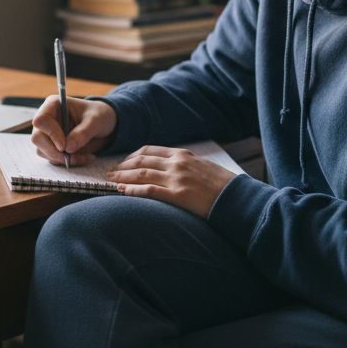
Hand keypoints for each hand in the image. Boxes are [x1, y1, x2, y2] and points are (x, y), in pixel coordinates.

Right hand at [31, 95, 115, 165]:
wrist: (104, 125)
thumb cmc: (99, 115)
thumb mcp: (96, 120)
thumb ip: (83, 132)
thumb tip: (68, 148)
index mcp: (53, 105)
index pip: (41, 121)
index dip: (51, 134)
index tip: (64, 146)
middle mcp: (47, 119)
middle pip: (37, 138)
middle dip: (54, 152)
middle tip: (72, 158)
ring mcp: (48, 134)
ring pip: (43, 151)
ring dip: (62, 159)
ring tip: (84, 157)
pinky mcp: (53, 146)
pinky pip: (53, 158)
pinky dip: (67, 162)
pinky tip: (83, 158)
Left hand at [108, 146, 237, 217]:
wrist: (237, 197)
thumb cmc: (222, 184)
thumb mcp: (202, 166)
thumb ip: (185, 165)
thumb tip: (169, 169)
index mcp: (182, 154)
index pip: (149, 150)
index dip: (131, 157)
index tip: (122, 163)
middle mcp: (177, 163)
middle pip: (141, 161)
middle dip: (122, 167)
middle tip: (109, 173)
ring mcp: (177, 179)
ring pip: (141, 174)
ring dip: (122, 178)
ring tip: (109, 182)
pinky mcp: (178, 196)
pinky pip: (149, 191)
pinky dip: (133, 190)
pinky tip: (121, 192)